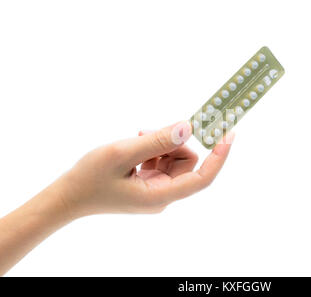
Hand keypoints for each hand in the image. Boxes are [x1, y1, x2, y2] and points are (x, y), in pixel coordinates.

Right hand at [55, 121, 233, 218]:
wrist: (68, 196)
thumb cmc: (90, 178)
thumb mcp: (122, 153)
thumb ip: (156, 140)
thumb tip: (187, 127)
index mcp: (160, 196)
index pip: (202, 178)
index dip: (219, 156)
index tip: (229, 133)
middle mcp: (163, 196)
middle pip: (186, 163)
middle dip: (173, 142)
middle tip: (147, 131)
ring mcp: (156, 192)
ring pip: (175, 160)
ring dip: (161, 144)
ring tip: (137, 138)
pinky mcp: (149, 186)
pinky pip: (162, 162)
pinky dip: (153, 150)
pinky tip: (135, 148)